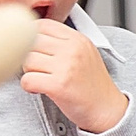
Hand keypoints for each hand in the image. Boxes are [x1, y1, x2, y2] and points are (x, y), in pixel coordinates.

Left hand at [20, 18, 127, 132]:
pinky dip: (29, 87)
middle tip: (39, 69)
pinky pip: (27, 80)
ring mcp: (66, 67)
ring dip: (29, 72)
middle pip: (30, 42)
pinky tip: (40, 89)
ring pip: (26, 61)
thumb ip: (63, 42)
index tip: (35, 50)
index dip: (32, 37)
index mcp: (78, 39)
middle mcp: (73, 50)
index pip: (42, 25)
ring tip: (42, 79)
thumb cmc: (93, 85)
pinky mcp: (59, 86)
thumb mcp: (85, 54)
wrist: (108, 110)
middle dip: (29, 56)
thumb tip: (30, 34)